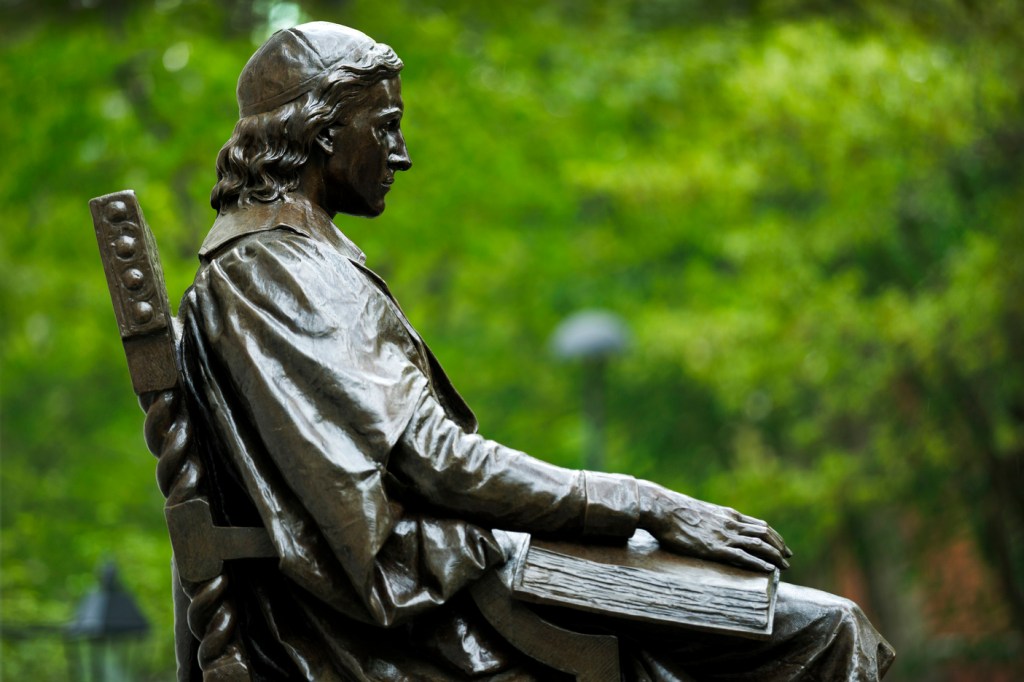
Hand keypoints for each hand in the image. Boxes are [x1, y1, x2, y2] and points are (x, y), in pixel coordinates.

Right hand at [637, 481, 791, 571]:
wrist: (664, 509)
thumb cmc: (674, 511)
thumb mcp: (700, 512)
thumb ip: (710, 520)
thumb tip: (709, 528)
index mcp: (728, 515)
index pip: (758, 525)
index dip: (773, 536)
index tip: (781, 545)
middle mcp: (731, 524)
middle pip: (765, 535)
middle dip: (779, 547)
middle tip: (788, 558)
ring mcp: (725, 536)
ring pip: (759, 546)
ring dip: (775, 556)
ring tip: (785, 567)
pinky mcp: (716, 548)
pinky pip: (744, 557)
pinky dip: (759, 563)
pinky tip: (769, 571)